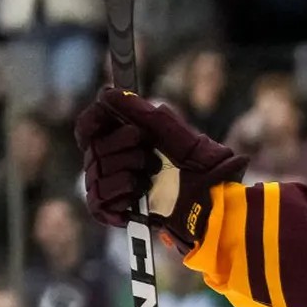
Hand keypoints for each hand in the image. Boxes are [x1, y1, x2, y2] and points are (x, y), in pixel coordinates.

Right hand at [73, 88, 245, 250]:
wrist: (217, 204)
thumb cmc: (205, 168)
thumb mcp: (179, 136)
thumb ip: (145, 114)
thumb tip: (109, 94)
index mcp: (130, 140)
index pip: (89, 128)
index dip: (92, 120)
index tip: (104, 113)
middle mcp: (120, 162)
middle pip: (93, 150)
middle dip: (119, 149)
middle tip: (148, 155)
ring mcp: (119, 188)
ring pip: (94, 176)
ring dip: (122, 173)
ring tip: (149, 177)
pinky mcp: (119, 212)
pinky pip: (97, 203)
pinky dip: (115, 196)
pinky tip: (135, 195)